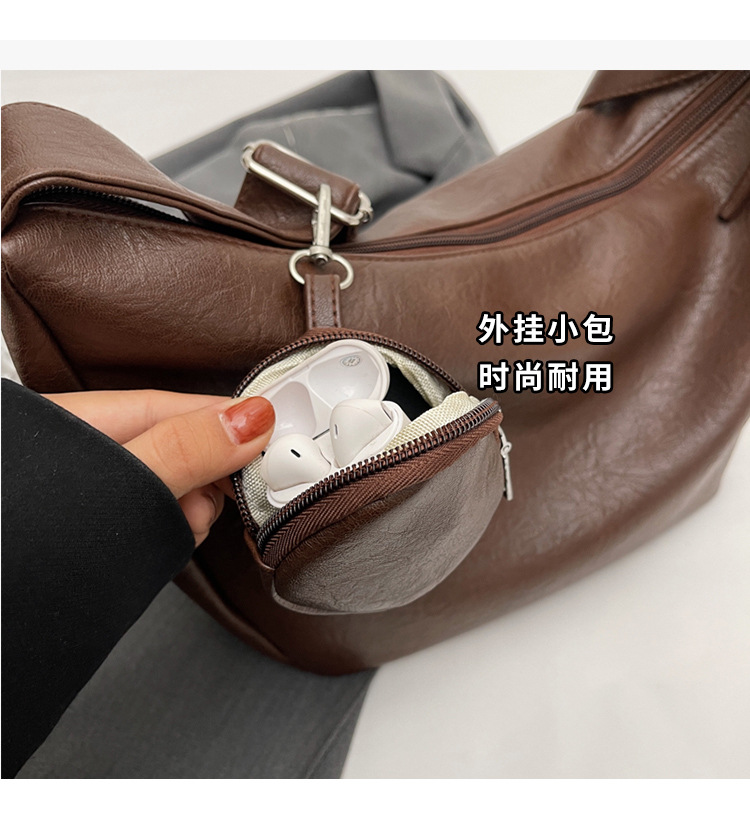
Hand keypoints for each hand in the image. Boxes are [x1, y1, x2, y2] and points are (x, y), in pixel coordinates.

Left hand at [43, 389, 274, 545]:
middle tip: (230, 492)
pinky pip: (150, 506)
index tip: (277, 434)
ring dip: (191, 500)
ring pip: (168, 477)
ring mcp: (94, 485)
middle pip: (178, 440)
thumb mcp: (120, 487)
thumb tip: (249, 417)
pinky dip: (170, 519)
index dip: (232, 419)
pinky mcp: (95, 519)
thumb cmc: (23, 543)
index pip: (182, 405)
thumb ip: (184, 450)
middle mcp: (91, 447)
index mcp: (88, 420)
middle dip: (212, 467)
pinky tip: (171, 532)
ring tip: (187, 522)